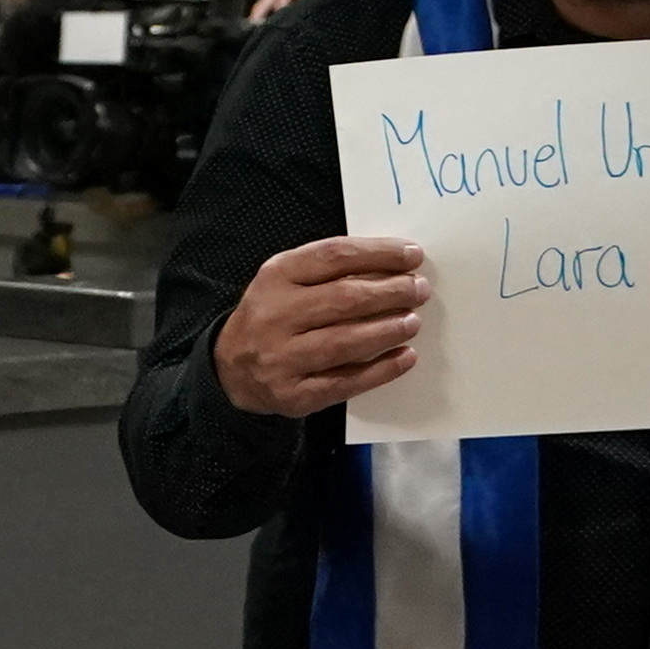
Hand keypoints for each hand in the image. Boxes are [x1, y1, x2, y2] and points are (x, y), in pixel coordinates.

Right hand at [217, 233, 426, 418]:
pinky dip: (381, 370)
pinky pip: (345, 381)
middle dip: (391, 293)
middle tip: (418, 290)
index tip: (412, 256)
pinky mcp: (294, 394)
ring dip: (388, 330)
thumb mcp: (288, 280)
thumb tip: (394, 267)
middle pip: (344, 299)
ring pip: (346, 342)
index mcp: (276, 276)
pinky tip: (405, 357)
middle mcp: (275, 315)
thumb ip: (331, 270)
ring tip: (412, 322)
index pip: (335, 256)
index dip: (379, 254)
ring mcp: (282, 358)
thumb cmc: (273, 316)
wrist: (231, 368)